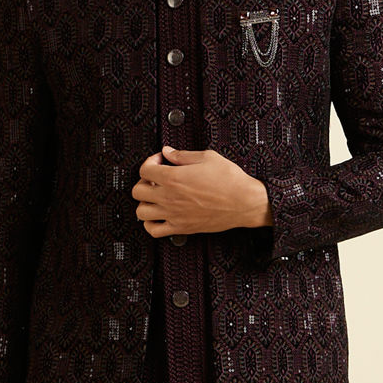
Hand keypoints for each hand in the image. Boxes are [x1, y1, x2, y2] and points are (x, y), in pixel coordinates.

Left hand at [131, 146, 270, 236]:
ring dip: (145, 203)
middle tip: (156, 180)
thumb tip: (168, 152)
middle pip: (137, 191)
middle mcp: (169, 197)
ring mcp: (173, 214)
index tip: (160, 161)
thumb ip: (182, 155)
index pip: (144, 169)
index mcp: (173, 178)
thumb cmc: (229, 180)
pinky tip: (159, 216)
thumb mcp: (207, 157)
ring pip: (141, 212)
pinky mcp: (181, 227)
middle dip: (144, 182)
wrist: (244, 202)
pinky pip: (154, 231)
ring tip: (156, 198)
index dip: (150, 162)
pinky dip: (150, 224)